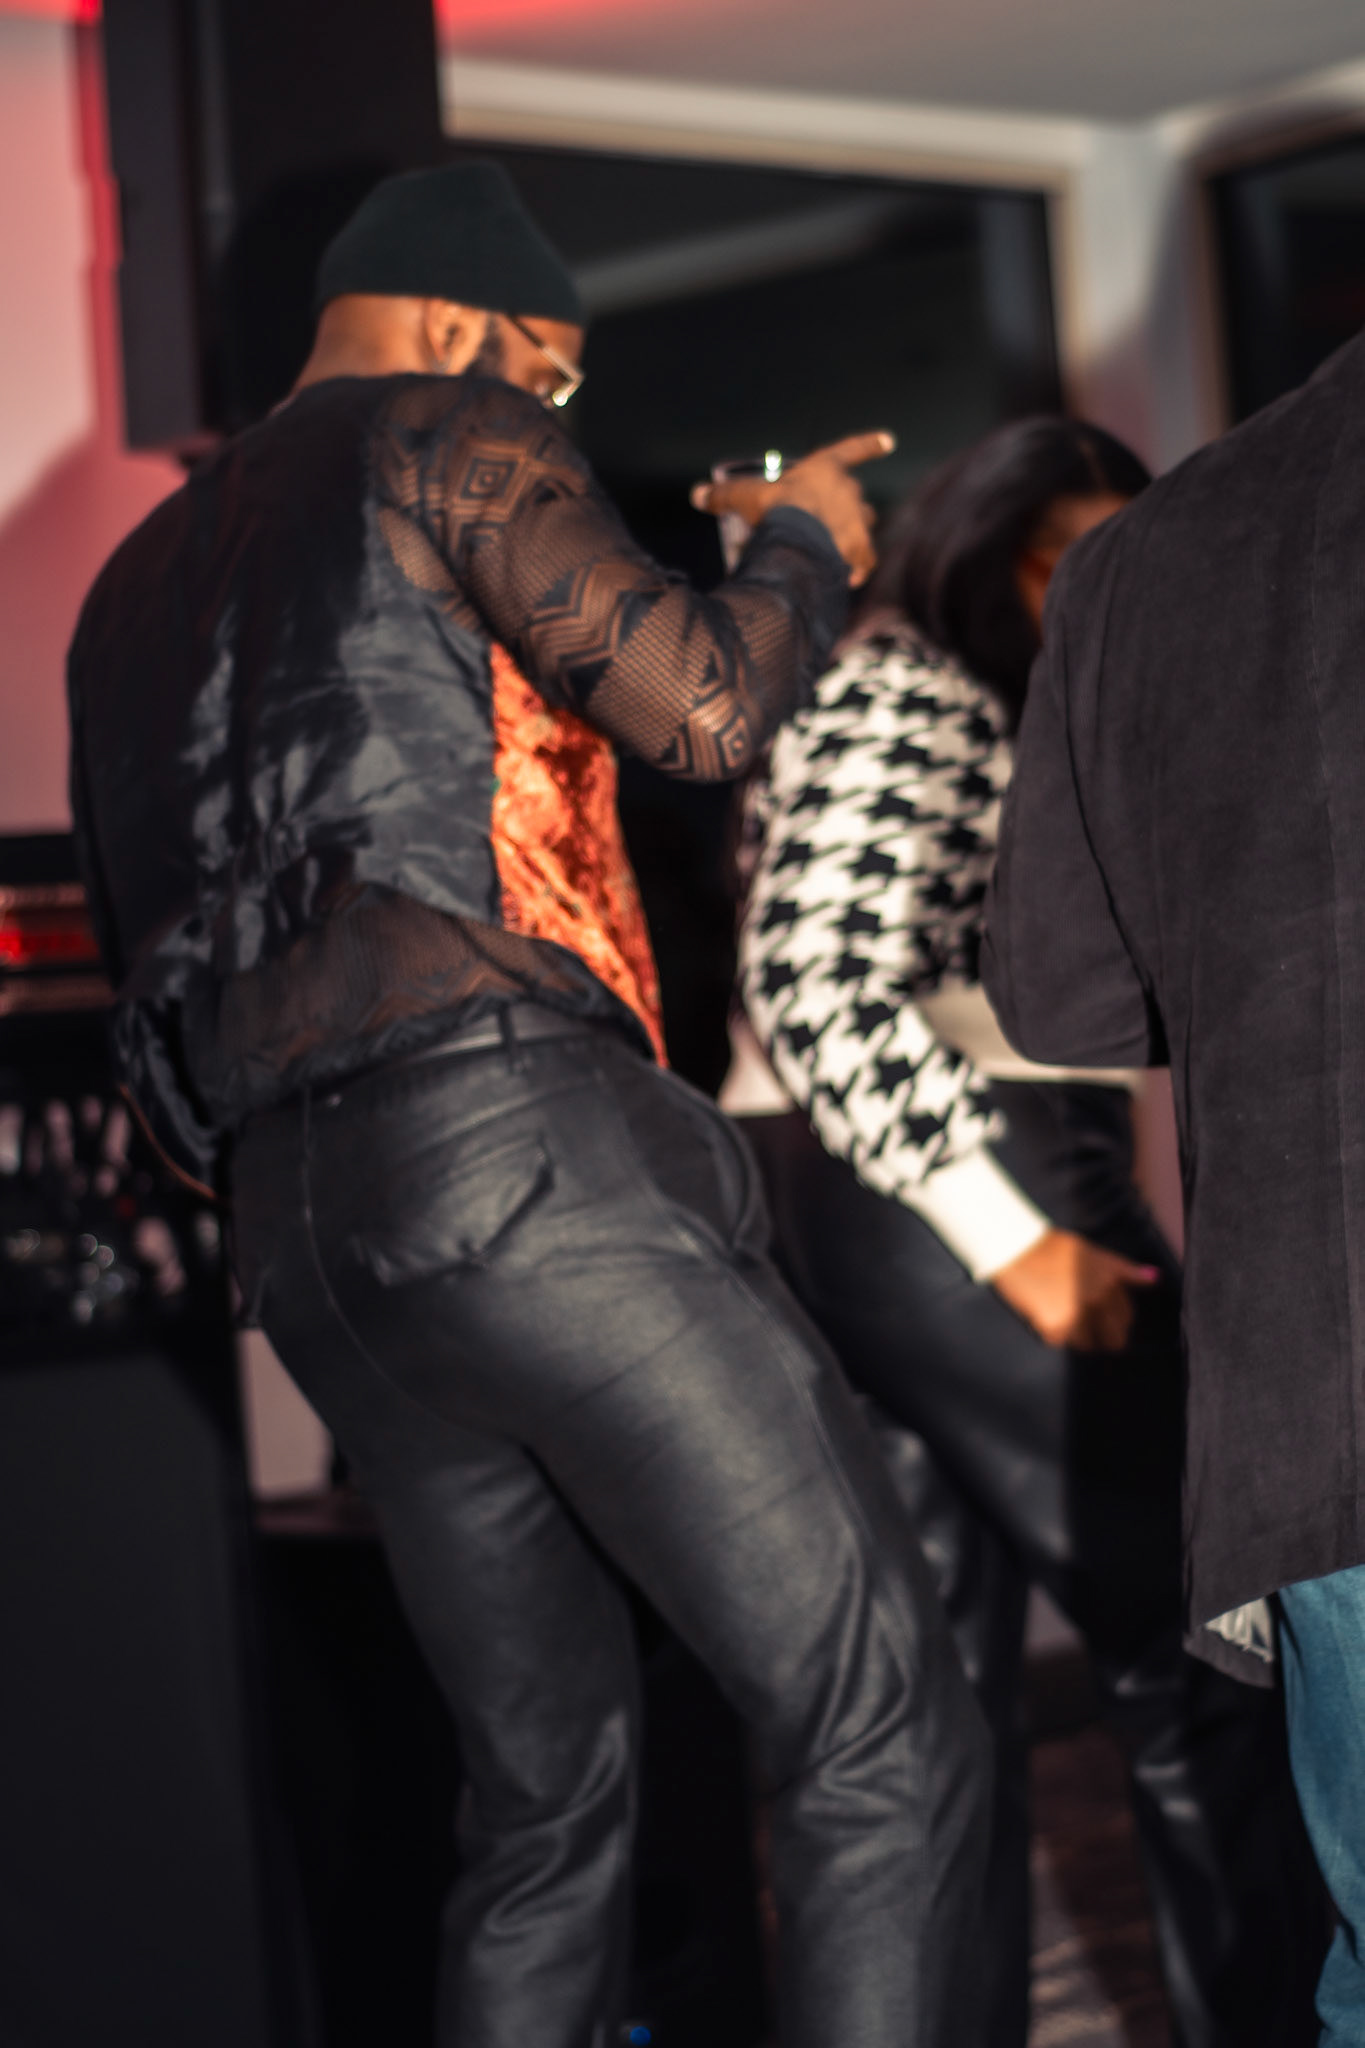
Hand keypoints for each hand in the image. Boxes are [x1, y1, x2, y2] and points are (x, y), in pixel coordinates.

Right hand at [690, 430, 894, 587]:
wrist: (796, 543)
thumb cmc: (774, 510)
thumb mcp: (744, 497)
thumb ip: (723, 495)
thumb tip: (698, 494)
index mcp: (826, 469)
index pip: (851, 449)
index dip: (869, 444)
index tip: (889, 440)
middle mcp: (849, 492)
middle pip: (853, 495)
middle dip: (843, 506)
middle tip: (824, 521)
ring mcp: (858, 522)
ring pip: (863, 525)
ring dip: (852, 534)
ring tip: (834, 549)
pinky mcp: (861, 552)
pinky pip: (864, 560)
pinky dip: (857, 568)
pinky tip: (847, 579)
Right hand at [990, 1228, 1158, 1350]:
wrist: (1017, 1247)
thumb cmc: (1052, 1247)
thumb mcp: (1093, 1253)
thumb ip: (1122, 1270)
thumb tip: (1155, 1278)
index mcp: (1110, 1281)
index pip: (1125, 1316)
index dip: (1116, 1323)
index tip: (1103, 1322)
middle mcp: (1099, 1299)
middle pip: (1113, 1339)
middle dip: (1101, 1339)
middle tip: (1082, 1330)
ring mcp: (1079, 1314)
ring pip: (1084, 1344)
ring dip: (1073, 1336)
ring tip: (1056, 1315)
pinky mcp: (1056, 1327)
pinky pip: (1057, 1341)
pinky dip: (1049, 1332)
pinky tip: (1040, 1313)